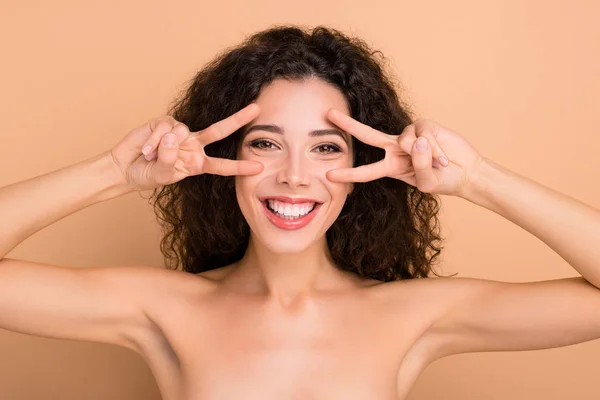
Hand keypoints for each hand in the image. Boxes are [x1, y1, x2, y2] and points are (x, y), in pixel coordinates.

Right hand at [108, 103, 263, 190]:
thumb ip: (169, 159)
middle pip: (219, 131)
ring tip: (150, 157)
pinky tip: (145, 149)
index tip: (259, 167)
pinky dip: (154, 141)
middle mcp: (194, 145)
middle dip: (238, 119)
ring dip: (163, 148)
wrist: (125, 168)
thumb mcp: (162, 175)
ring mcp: (180, 132)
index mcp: (198, 163)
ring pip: (182, 132)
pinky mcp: (164, 122)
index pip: (222, 165)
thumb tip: (173, 135)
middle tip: (257, 109)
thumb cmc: (148, 174)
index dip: (240, 166)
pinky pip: (164, 128)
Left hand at [325, 110, 485, 196]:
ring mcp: (409, 136)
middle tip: (328, 114)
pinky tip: (443, 156)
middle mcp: (395, 149)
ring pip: (405, 140)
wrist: (465, 171)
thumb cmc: (443, 180)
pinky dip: (435, 149)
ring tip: (439, 164)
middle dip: (347, 125)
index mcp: (391, 167)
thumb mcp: (428, 183)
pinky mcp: (424, 125)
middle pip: (367, 136)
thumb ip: (419, 166)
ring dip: (425, 156)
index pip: (366, 171)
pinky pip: (423, 135)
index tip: (330, 175)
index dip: (349, 174)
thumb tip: (416, 141)